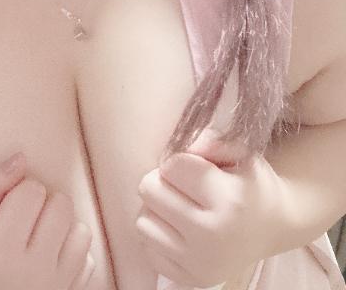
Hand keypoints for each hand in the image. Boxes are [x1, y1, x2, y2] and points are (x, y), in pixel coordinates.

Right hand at [0, 152, 94, 289]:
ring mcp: (53, 286)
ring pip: (81, 230)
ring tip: (36, 237)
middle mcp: (33, 270)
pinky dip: (70, 252)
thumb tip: (21, 158)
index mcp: (1, 249)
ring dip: (60, 227)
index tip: (5, 209)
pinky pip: (87, 260)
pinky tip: (47, 256)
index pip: (33, 190)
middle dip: (42, 204)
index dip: (18, 191)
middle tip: (20, 221)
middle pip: (61, 205)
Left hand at [136, 127, 289, 287]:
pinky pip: (146, 248)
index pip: (172, 166)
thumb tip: (185, 145)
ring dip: (157, 209)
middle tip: (185, 187)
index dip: (180, 161)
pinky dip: (159, 235)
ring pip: (142, 220)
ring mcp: (199, 263)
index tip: (198, 169)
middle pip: (149, 189)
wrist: (273, 226)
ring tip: (181, 207)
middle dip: (163, 181)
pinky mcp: (189, 280)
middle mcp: (212, 235)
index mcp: (229, 199)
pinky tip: (179, 229)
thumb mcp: (240, 151)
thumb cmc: (250, 182)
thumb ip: (210, 139)